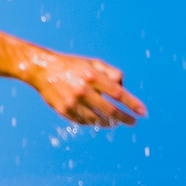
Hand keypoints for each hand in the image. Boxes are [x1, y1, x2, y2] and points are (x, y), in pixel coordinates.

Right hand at [24, 51, 145, 126]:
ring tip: (116, 122)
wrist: (43, 70)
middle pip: (110, 110)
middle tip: (133, 122)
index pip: (118, 93)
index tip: (143, 112)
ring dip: (109, 122)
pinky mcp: (64, 111)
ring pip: (97, 119)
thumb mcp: (93, 63)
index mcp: (92, 76)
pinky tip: (99, 120)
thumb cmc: (72, 66)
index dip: (132, 104)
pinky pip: (83, 121)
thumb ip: (111, 73)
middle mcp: (83, 90)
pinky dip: (93, 122)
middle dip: (125, 118)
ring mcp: (72, 102)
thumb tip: (124, 88)